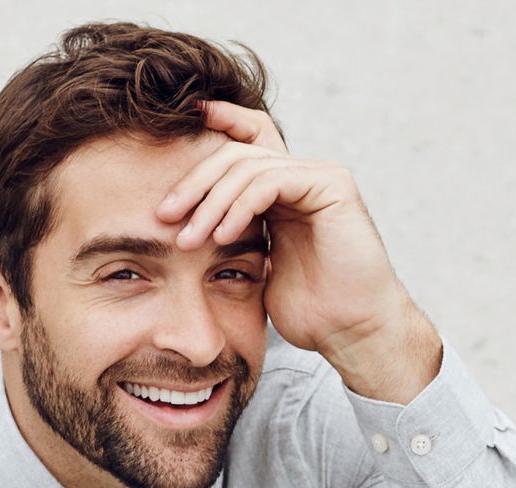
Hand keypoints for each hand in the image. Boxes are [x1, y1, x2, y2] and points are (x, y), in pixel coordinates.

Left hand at [156, 100, 440, 401]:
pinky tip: (222, 235)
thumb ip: (233, 239)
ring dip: (210, 202)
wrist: (352, 332)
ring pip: (248, 166)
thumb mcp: (255, 270)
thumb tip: (181, 231)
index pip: (244, 143)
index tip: (167, 137)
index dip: (214, 127)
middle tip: (163, 215)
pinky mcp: (331, 186)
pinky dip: (240, 205)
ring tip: (188, 240)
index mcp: (282, 192)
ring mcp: (318, 177)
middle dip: (194, 181)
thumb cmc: (310, 311)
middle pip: (236, 152)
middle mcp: (300, 176)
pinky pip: (271, 181)